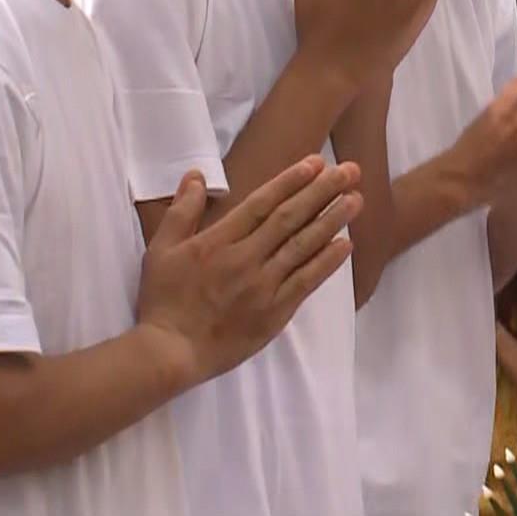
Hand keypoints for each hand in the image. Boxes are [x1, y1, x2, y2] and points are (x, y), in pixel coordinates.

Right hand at [136, 157, 363, 385]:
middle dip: (322, 192)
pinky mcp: (275, 312)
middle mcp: (245, 259)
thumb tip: (196, 175)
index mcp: (218, 241)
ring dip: (332, 221)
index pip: (262, 203)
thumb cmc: (163, 300)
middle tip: (350, 171)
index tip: (316, 162)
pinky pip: (306, 282)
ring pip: (303, 247)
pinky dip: (327, 262)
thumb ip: (181, 211)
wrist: (170, 353)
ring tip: (356, 200)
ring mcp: (263, 286)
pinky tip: (345, 245)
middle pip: (290, 219)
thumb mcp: (161, 250)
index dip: (291, 181)